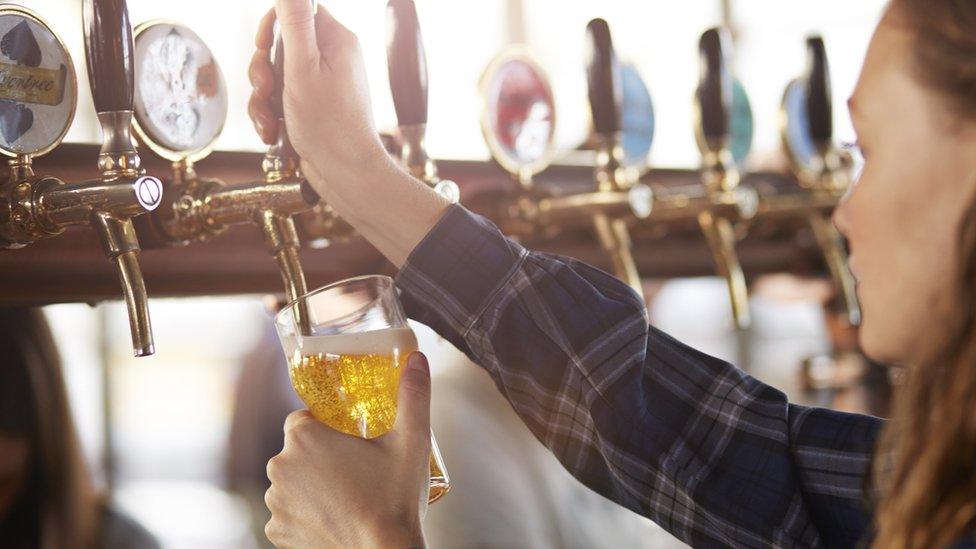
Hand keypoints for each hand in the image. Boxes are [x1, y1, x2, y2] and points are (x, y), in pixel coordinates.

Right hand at [248, 1, 449, 268]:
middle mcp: (334, 59)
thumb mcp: (303, 67)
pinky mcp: (313, 109)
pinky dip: (271, 115)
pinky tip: (274, 134)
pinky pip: (281, 100)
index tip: (262, 46)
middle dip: (262, 69)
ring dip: (263, 99)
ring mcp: (323, 86)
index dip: (272, 27)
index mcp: (337, 41)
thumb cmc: (329, 126)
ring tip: (270, 121)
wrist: (346, 176)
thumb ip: (295, 22)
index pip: (297, 11)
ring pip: (276, 76)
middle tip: (266, 89)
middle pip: (281, 45)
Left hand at [265, 352, 432, 547]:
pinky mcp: (277, 532)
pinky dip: (305, 513)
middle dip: (321, 457)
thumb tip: (418, 359)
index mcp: (304, 438)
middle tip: (356, 470)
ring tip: (347, 496)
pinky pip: (288, 512)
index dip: (327, 427)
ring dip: (311, 485)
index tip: (349, 441)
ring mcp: (275, 502)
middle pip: (297, 450)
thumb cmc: (395, 499)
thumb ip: (413, 395)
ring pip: (292, 481)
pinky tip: (333, 517)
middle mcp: (280, 467)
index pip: (303, 418)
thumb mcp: (411, 441)